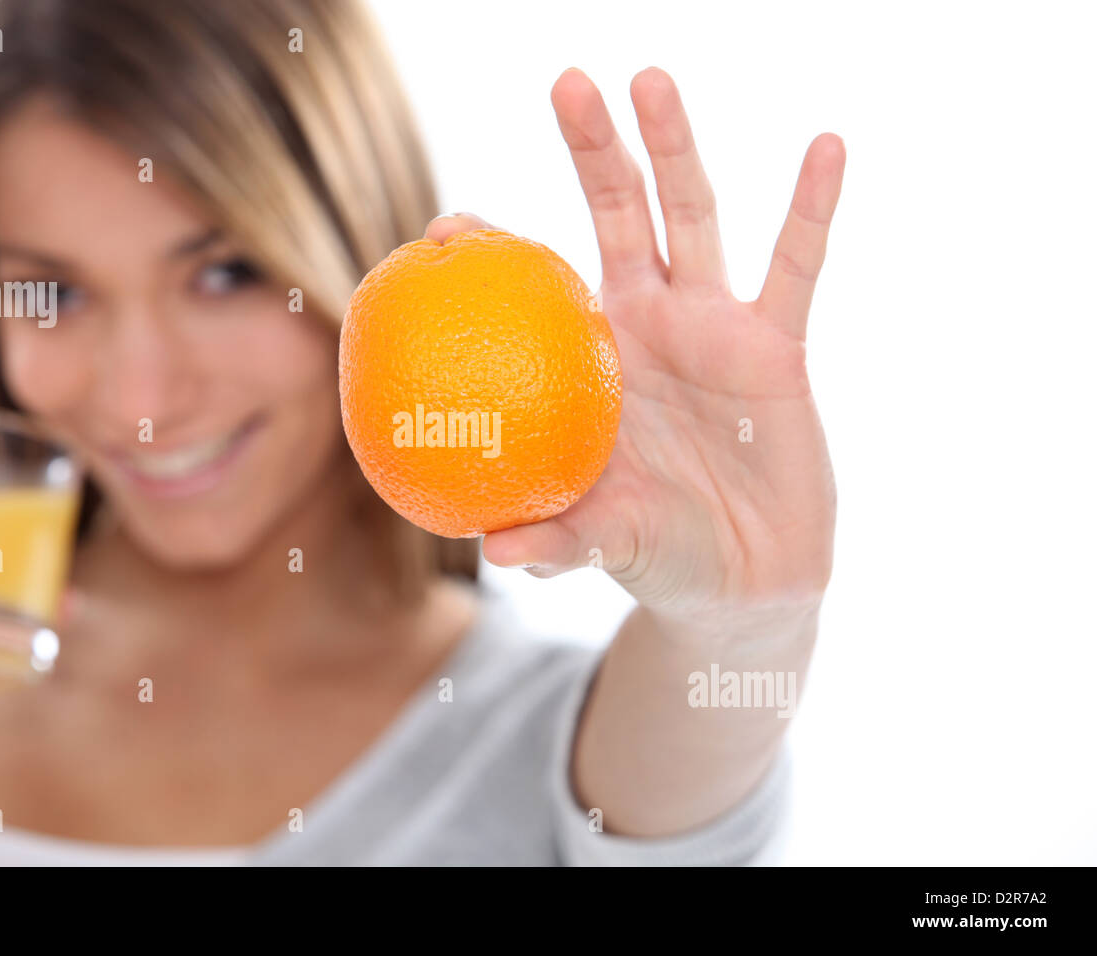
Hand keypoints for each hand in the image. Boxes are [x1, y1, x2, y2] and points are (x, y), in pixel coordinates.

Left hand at [436, 68, 844, 617]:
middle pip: (617, 217)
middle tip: (566, 83)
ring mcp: (712, 325)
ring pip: (693, 219)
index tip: (443, 225)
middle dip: (594, 151)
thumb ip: (557, 540)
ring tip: (648, 78)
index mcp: (588, 360)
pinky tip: (825, 145)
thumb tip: (492, 553)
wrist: (742, 580)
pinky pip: (797, 267)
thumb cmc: (656, 552)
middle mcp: (646, 324)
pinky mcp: (776, 346)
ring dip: (675, 149)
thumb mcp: (604, 540)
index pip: (534, 287)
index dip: (493, 251)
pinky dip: (812, 207)